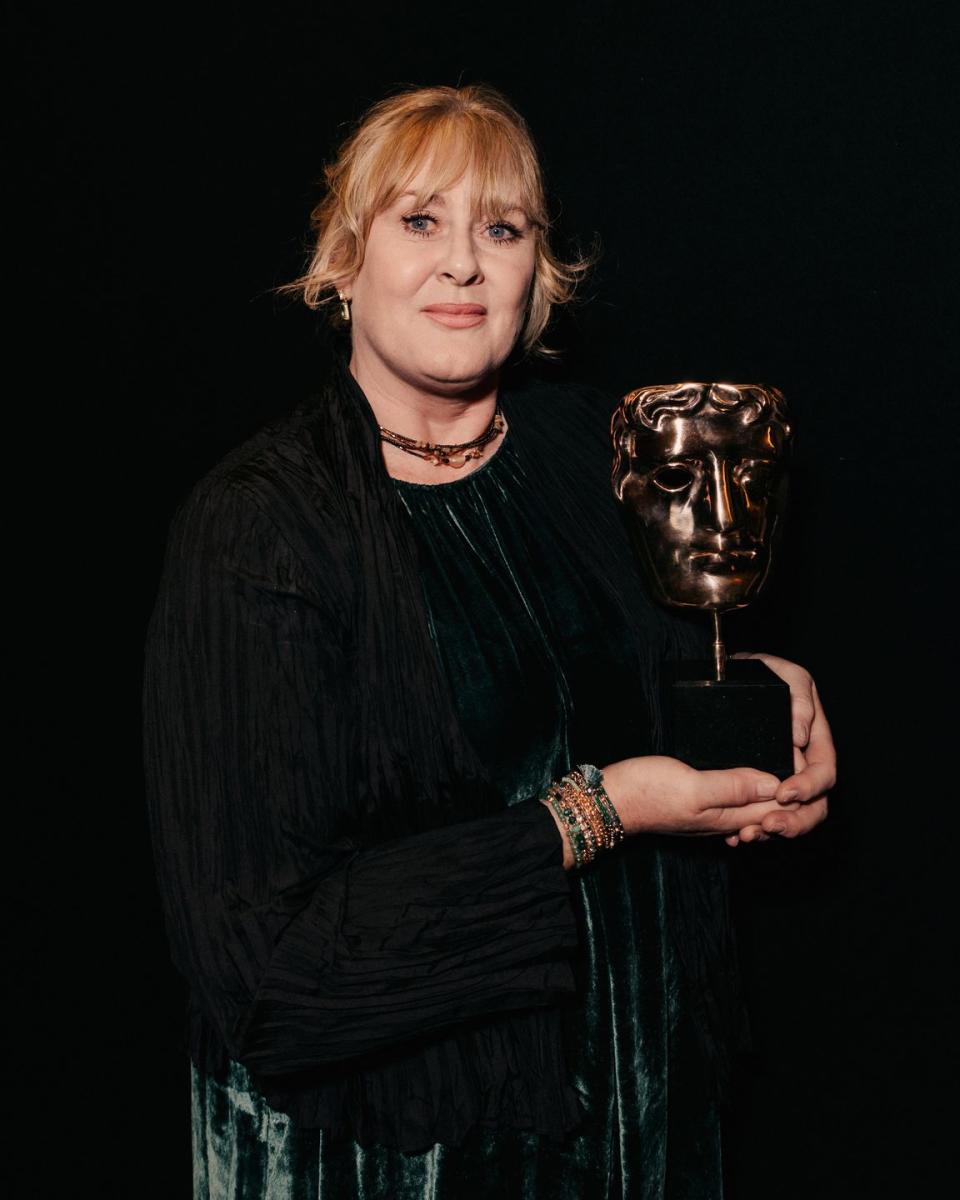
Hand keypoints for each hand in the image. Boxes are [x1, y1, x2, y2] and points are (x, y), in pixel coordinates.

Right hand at [599, 755, 800, 838]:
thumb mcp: (691, 785)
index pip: (784, 811)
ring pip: (763, 806)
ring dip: (779, 791)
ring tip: (783, 763)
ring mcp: (718, 813)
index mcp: (732, 816)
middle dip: (798, 796)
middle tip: (798, 761)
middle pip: (779, 813)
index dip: (803, 790)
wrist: (611, 800)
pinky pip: (743, 801)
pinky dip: (756, 789)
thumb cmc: (645, 793)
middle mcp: (730, 819)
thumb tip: (775, 783)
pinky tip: (753, 773)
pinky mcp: (706, 802)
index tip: (800, 761)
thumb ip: (732, 785)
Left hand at [724, 652, 835, 845]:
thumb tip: (801, 735)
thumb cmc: (758, 671)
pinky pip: (761, 815)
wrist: (724, 678)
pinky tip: (734, 837)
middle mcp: (802, 763)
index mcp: (815, 740)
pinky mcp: (757, 787)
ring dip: (772, 831)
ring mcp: (781, 777)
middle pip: (813, 804)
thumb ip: (797, 697)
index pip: (824, 772)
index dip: (809, 787)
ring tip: (747, 836)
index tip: (785, 792)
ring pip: (788, 816)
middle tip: (768, 826)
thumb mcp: (782, 673)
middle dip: (795, 821)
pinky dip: (750, 828)